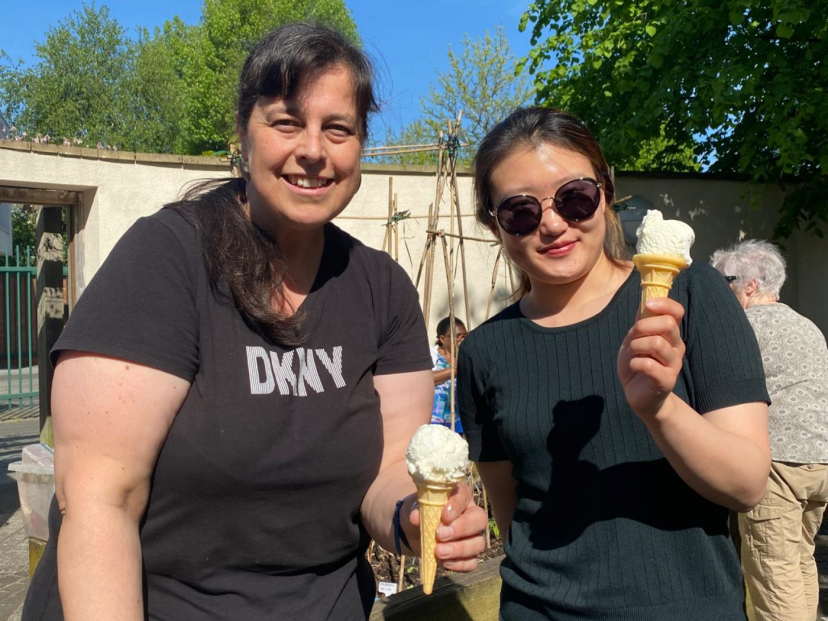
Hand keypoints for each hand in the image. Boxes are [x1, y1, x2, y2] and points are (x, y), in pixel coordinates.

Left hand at [404, 482, 486, 572]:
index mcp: (460, 495)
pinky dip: (459, 564)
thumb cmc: (422, 512)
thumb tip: (416, 518)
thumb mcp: (416, 507)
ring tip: (439, 552)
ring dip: (459, 550)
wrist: (415, 531)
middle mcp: (472, 513)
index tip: (444, 516)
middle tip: (440, 535)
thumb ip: (417, 510)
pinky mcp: (469, 555)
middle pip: (479, 520)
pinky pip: (472, 562)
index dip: (456, 506)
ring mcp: (473, 536)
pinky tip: (444, 562)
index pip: (464, 495)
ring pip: (478, 543)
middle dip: (460, 529)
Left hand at [617, 297, 685, 419]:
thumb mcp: (634, 339)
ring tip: (633, 355)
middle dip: (642, 327)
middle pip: (667, 324)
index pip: (677, 312)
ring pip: (656, 343)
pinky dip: (635, 363)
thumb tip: (645, 298)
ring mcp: (674, 364)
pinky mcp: (667, 380)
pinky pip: (649, 364)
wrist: (638, 395)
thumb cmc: (637, 364)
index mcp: (669, 334)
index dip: (664, 304)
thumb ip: (641, 321)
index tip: (648, 306)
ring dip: (636, 346)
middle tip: (633, 339)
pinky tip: (634, 367)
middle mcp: (676, 347)